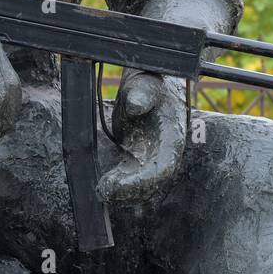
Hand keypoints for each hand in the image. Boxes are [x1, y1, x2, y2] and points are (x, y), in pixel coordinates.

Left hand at [97, 69, 187, 203]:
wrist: (149, 81)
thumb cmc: (152, 80)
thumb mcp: (148, 81)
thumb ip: (143, 92)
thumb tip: (135, 104)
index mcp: (172, 137)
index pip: (162, 168)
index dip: (140, 182)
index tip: (115, 183)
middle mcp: (164, 152)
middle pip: (151, 184)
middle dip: (128, 192)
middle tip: (102, 190)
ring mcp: (151, 158)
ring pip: (141, 185)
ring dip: (122, 192)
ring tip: (100, 189)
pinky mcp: (138, 159)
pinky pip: (130, 178)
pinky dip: (117, 184)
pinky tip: (101, 182)